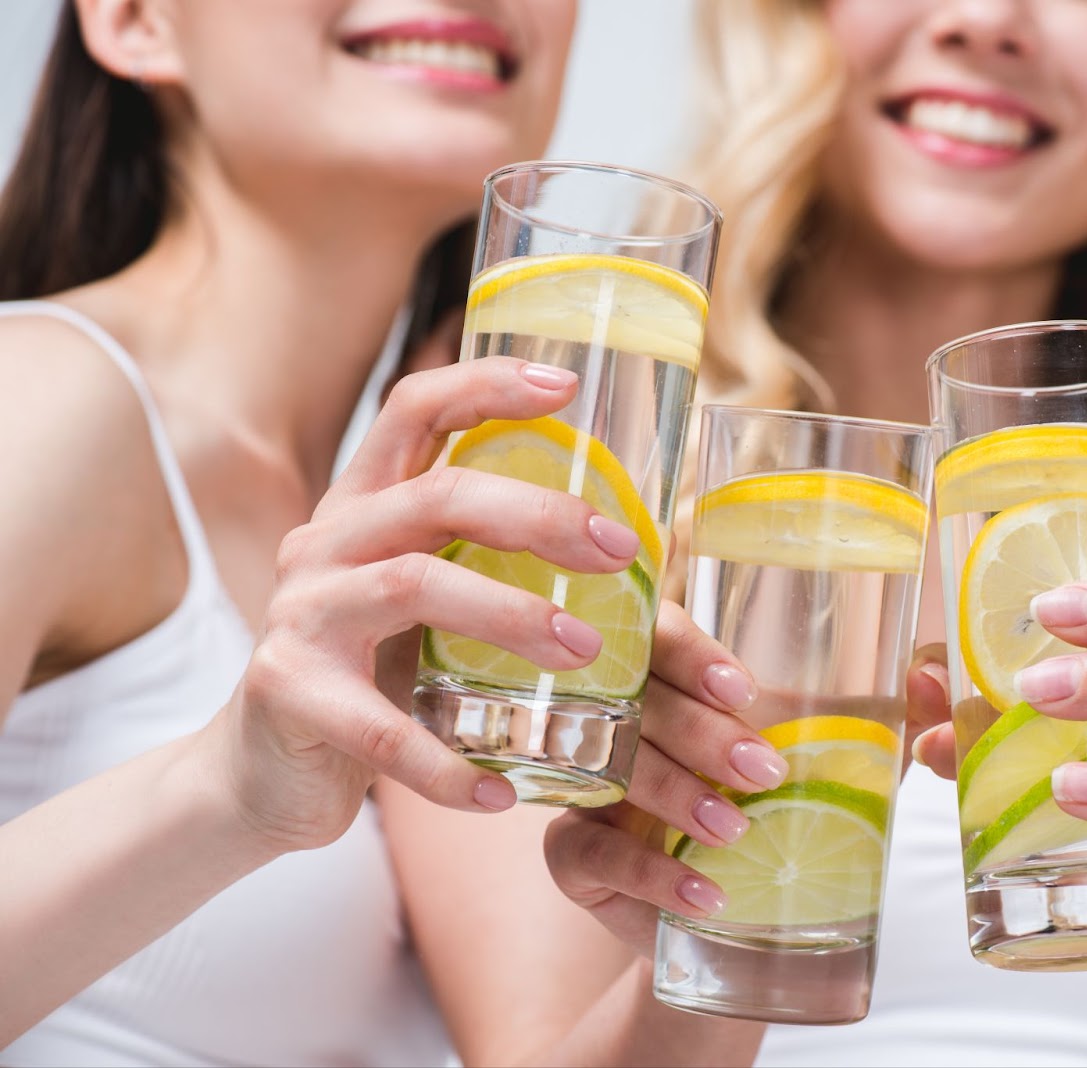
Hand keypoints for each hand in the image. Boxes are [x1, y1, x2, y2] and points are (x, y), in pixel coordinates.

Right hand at [203, 356, 644, 852]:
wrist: (262, 774)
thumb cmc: (369, 678)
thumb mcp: (424, 604)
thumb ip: (482, 562)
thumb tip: (616, 545)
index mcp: (363, 508)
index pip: (413, 411)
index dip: (485, 384)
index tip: (568, 385)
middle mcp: (324, 543)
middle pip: (435, 495)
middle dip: (538, 514)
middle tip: (620, 549)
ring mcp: (300, 614)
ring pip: (414, 586)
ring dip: (511, 616)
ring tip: (586, 653)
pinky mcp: (286, 692)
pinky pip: (380, 728)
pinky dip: (447, 766)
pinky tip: (502, 792)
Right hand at [545, 633, 953, 953]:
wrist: (733, 923)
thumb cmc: (779, 816)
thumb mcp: (834, 765)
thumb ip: (882, 721)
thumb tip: (931, 679)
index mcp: (669, 676)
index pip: (661, 636)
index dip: (693, 654)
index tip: (745, 690)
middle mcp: (617, 715)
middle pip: (636, 699)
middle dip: (699, 732)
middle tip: (762, 770)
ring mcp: (585, 781)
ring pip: (613, 768)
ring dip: (677, 796)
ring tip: (735, 831)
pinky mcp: (571, 852)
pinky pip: (591, 850)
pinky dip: (651, 871)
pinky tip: (703, 892)